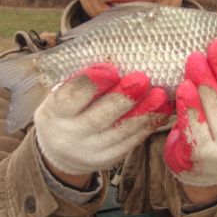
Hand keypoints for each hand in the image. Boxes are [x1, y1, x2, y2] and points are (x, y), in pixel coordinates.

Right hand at [35, 63, 171, 175]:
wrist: (60, 150)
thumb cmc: (68, 107)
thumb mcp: (64, 92)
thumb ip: (83, 78)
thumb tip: (117, 56)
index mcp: (55, 112)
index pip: (70, 98)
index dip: (90, 84)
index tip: (110, 69)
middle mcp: (70, 135)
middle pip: (99, 118)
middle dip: (122, 98)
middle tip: (143, 79)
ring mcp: (90, 151)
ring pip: (120, 132)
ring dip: (144, 112)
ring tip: (160, 95)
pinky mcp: (108, 159)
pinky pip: (131, 142)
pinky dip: (148, 125)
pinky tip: (162, 109)